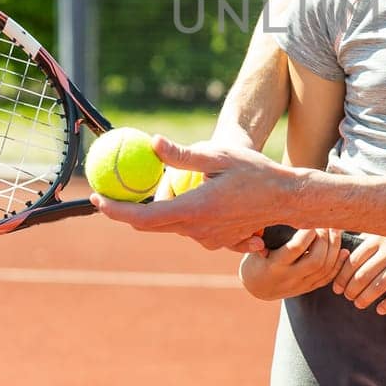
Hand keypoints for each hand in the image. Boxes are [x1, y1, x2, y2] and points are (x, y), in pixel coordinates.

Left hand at [93, 136, 298, 250]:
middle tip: (117, 190)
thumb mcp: (219, 156)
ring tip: (167, 186)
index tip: (97, 198)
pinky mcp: (220, 242)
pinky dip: (186, 215)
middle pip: (151, 226)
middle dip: (130, 210)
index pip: (142, 218)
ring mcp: (209, 240)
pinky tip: (198, 199)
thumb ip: (183, 155)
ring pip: (173, 226)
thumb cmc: (256, 173)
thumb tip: (152, 143)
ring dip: (163, 209)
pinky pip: (193, 229)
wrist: (288, 199)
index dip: (115, 211)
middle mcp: (197, 231)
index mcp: (193, 210)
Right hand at [238, 227, 347, 300]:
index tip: (310, 219)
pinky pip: (328, 278)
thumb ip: (264, 235)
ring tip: (335, 231)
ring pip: (325, 269)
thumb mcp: (254, 248)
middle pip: (316, 260)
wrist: (257, 288)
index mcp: (274, 265)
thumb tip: (278, 215)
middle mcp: (289, 277)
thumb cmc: (256, 259)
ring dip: (334, 248)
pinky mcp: (309, 288)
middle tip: (326, 224)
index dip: (307, 233)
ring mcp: (301, 285)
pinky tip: (343, 250)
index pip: (295, 248)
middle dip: (325, 240)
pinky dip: (338, 263)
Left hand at [332, 236, 385, 314]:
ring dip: (365, 299)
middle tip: (348, 297)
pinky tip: (381, 310)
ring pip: (378, 286)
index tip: (337, 287)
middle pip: (362, 276)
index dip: (342, 276)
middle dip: (351, 290)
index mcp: (379, 239)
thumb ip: (371, 236)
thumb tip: (350, 246)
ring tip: (359, 304)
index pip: (353, 261)